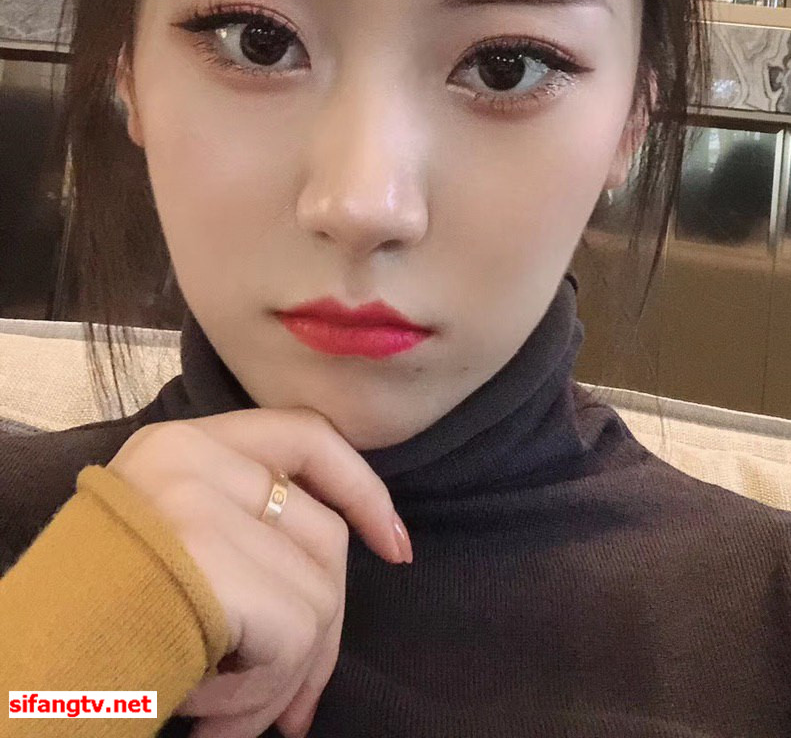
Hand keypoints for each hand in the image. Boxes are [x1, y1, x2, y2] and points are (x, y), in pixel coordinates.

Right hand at [107, 406, 410, 737]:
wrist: (16, 682)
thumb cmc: (97, 629)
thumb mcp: (170, 549)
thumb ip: (246, 528)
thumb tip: (361, 555)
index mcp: (178, 444)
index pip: (305, 436)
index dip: (362, 488)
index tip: (395, 546)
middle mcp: (186, 460)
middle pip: (321, 535)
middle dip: (324, 635)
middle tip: (293, 709)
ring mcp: (195, 507)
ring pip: (319, 594)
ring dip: (284, 679)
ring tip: (222, 711)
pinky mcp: (206, 564)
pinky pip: (297, 633)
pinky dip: (265, 694)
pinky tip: (206, 712)